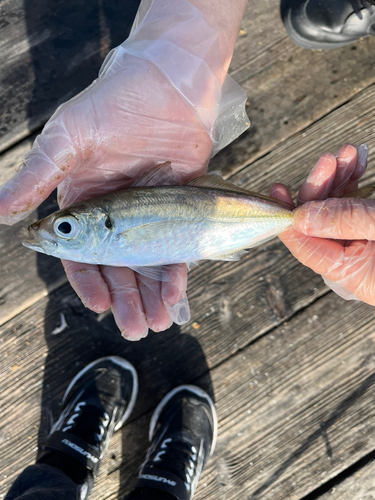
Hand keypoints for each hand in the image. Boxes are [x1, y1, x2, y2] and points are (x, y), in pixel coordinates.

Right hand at [0, 54, 212, 339]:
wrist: (165, 86)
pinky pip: (176, 249)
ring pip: (148, 266)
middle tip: (133, 329)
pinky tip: (176, 298)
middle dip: (125, 299)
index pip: (82, 253)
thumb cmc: (111, 106)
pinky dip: (176, 274)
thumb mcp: (67, 139)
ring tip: (155, 325)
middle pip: (117, 268)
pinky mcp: (177, 212)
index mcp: (84, 205)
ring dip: (150, 297)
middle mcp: (114, 218)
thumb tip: (0, 212)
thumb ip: (38, 176)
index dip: (89, 280)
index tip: (99, 303)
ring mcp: (147, 217)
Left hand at [271, 143, 374, 304]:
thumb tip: (300, 215)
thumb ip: (347, 222)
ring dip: (339, 178)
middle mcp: (354, 261)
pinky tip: (357, 160)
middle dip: (320, 188)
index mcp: (352, 274)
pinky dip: (353, 181)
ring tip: (347, 154)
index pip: (305, 246)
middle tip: (327, 161)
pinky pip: (355, 204)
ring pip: (337, 208)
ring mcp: (364, 243)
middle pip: (319, 223)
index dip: (288, 217)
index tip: (277, 191)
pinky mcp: (372, 227)